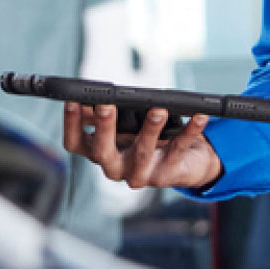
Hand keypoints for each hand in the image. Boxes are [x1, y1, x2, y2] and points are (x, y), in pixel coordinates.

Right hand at [63, 103, 223, 189]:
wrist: (185, 162)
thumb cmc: (148, 135)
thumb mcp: (124, 123)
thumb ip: (108, 112)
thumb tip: (94, 93)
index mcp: (100, 152)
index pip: (75, 143)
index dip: (70, 123)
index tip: (72, 100)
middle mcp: (115, 167)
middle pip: (102, 152)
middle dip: (104, 127)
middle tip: (107, 105)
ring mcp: (140, 174)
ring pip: (142, 153)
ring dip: (150, 129)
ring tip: (158, 110)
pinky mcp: (167, 175)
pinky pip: (178, 149)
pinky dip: (190, 131)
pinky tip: (198, 116)